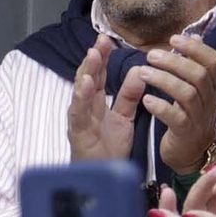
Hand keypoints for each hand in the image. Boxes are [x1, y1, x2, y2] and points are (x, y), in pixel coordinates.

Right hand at [66, 36, 145, 161]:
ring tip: (93, 54)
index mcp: (97, 102)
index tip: (110, 40)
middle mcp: (85, 106)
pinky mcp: (76, 131)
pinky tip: (85, 83)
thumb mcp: (124, 117)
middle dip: (94, 58)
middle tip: (102, 39)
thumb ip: (129, 96)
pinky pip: (78, 112)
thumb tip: (139, 72)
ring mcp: (79, 118)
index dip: (104, 58)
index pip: (100, 75)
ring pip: (81, 91)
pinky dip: (81, 96)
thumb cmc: (109, 147)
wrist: (100, 177)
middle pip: (89, 77)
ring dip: (86, 72)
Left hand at [144, 34, 215, 172]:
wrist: (194, 152)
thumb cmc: (191, 115)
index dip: (196, 48)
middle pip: (199, 75)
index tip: (173, 39)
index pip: (213, 61)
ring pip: (187, 94)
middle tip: (151, 55)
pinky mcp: (186, 132)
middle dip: (175, 62)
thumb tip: (193, 35)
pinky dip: (160, 107)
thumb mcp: (198, 88)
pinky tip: (146, 99)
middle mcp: (210, 100)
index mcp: (214, 86)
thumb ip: (195, 63)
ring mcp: (199, 117)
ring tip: (142, 72)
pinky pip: (176, 118)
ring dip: (164, 80)